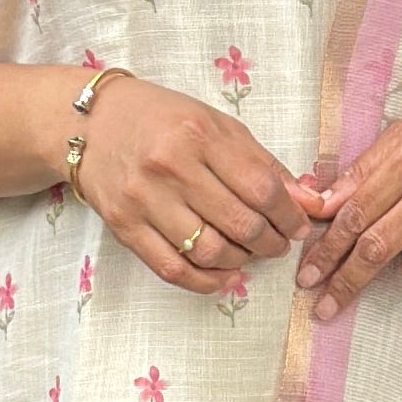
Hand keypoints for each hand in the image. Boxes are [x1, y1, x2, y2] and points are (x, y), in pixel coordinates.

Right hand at [76, 72, 321, 292]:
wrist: (92, 124)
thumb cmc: (162, 120)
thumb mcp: (216, 125)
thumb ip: (262, 164)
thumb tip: (309, 202)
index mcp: (199, 135)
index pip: (261, 188)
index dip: (290, 215)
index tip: (299, 225)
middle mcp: (171, 167)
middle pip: (240, 224)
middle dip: (271, 243)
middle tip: (277, 243)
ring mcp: (144, 200)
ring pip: (210, 251)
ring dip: (242, 261)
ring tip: (249, 253)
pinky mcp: (124, 226)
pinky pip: (173, 268)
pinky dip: (206, 281)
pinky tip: (223, 274)